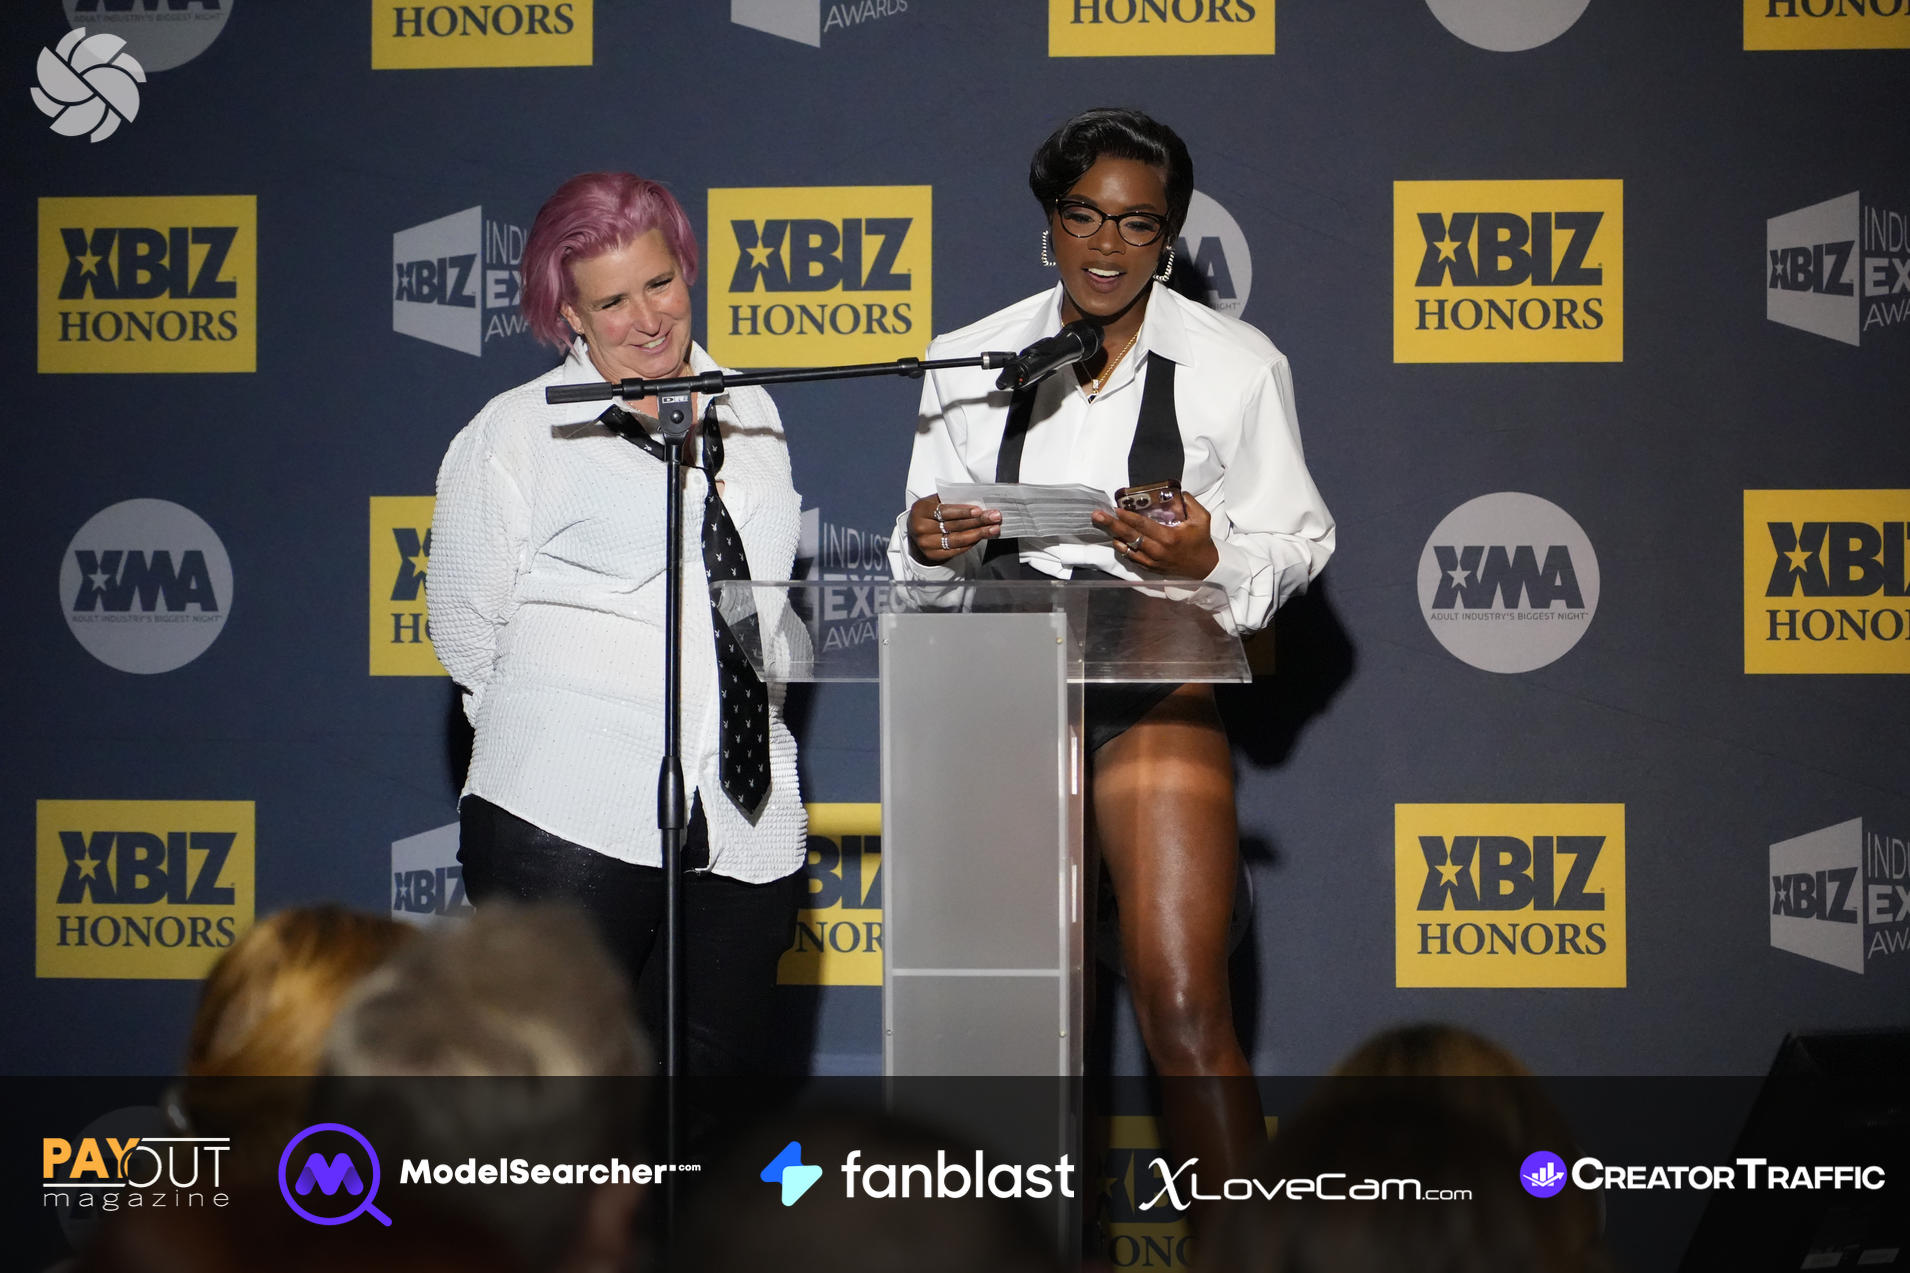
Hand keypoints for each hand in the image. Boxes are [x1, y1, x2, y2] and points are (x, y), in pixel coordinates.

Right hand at [908, 494, 1000, 563]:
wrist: (917, 530)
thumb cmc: (931, 512)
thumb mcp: (935, 501)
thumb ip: (951, 500)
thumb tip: (978, 501)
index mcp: (920, 510)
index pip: (944, 511)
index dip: (963, 511)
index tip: (980, 511)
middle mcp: (920, 528)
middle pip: (954, 525)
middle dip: (977, 521)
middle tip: (995, 518)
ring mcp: (926, 544)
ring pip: (957, 539)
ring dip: (978, 534)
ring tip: (993, 529)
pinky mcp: (933, 555)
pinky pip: (956, 550)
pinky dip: (970, 544)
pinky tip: (981, 537)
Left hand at [1092, 490, 1219, 577]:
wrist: (1204, 567)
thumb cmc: (1201, 541)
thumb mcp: (1202, 519)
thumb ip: (1190, 503)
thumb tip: (1177, 491)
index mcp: (1169, 538)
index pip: (1143, 526)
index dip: (1127, 517)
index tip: (1115, 509)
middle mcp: (1157, 551)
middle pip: (1130, 537)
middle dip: (1111, 525)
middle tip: (1096, 516)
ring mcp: (1152, 562)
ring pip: (1127, 548)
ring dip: (1113, 535)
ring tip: (1101, 524)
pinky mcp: (1150, 568)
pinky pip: (1131, 558)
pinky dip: (1122, 548)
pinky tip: (1115, 538)